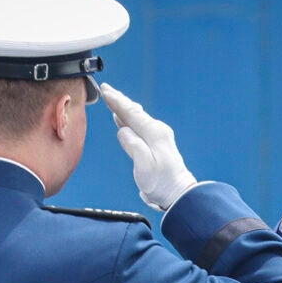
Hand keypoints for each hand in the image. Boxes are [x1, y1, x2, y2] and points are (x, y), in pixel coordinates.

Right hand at [101, 83, 196, 210]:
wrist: (176, 193)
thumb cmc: (161, 182)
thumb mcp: (144, 165)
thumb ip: (133, 145)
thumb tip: (122, 130)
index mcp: (154, 133)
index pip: (131, 113)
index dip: (117, 101)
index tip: (105, 91)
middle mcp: (157, 131)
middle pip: (134, 112)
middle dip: (119, 100)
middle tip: (105, 89)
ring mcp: (157, 137)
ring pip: (136, 118)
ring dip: (123, 108)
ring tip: (112, 99)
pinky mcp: (155, 145)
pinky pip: (138, 126)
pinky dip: (128, 120)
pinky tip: (121, 118)